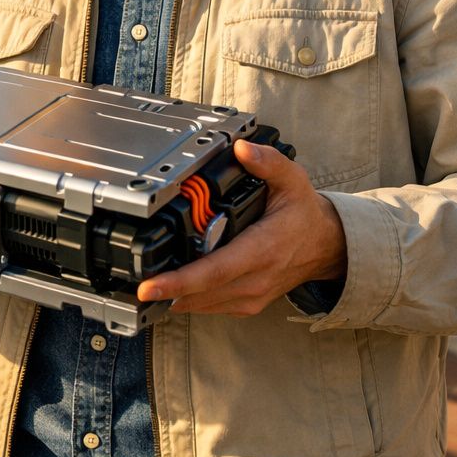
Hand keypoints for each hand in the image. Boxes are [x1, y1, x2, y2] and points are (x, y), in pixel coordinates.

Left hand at [136, 139, 346, 316]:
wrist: (326, 246)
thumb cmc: (303, 214)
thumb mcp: (293, 181)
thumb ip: (268, 163)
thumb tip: (242, 149)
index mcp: (262, 250)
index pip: (214, 271)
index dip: (179, 281)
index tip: (150, 286)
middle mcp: (255, 279)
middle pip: (200, 292)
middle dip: (163, 290)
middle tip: (130, 284)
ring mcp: (251, 296)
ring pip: (202, 304)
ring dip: (171, 298)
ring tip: (143, 286)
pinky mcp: (246, 304)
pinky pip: (210, 307)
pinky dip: (187, 300)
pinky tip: (168, 289)